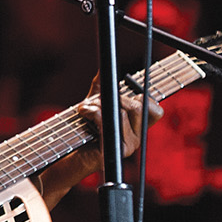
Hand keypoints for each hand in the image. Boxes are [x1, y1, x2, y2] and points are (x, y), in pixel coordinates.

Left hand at [41, 76, 162, 201]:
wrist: (65, 152)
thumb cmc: (80, 129)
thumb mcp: (93, 105)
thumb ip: (101, 88)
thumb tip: (102, 69)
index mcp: (136, 128)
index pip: (155, 110)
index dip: (144, 96)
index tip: (125, 89)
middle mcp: (137, 138)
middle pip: (138, 106)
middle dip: (114, 97)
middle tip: (95, 100)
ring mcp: (128, 146)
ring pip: (123, 112)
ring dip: (99, 104)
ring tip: (85, 108)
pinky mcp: (115, 151)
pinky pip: (110, 122)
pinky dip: (94, 112)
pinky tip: (84, 112)